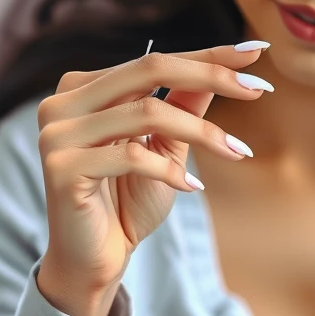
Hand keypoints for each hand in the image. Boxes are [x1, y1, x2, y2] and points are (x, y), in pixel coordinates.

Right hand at [35, 41, 271, 315]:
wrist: (94, 261)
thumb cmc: (127, 203)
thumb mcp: (166, 147)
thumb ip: (185, 106)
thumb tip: (227, 68)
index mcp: (83, 88)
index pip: (152, 59)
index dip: (207, 56)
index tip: (256, 54)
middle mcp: (62, 102)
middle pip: (149, 70)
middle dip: (211, 76)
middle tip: (258, 91)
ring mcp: (56, 133)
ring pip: (147, 112)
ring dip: (202, 132)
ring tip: (235, 151)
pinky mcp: (61, 168)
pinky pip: (131, 156)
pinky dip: (169, 170)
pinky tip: (191, 188)